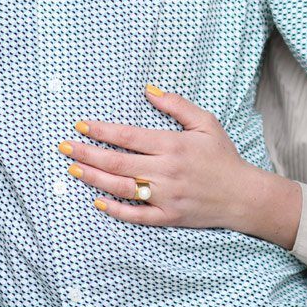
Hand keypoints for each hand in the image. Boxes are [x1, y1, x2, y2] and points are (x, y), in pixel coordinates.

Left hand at [62, 84, 299, 246]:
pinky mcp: (168, 217)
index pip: (129, 136)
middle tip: (65, 147)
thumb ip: (176, 105)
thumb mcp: (205, 123)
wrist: (241, 195)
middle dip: (88, 154)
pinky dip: (115, 209)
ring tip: (74, 170)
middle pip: (117, 162)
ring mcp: (165, 196)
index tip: (81, 125)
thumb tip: (148, 90)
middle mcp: (166, 171)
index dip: (102, 130)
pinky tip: (98, 201)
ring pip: (121, 188)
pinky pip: (136, 215)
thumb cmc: (222, 156)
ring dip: (94, 179)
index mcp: (173, 145)